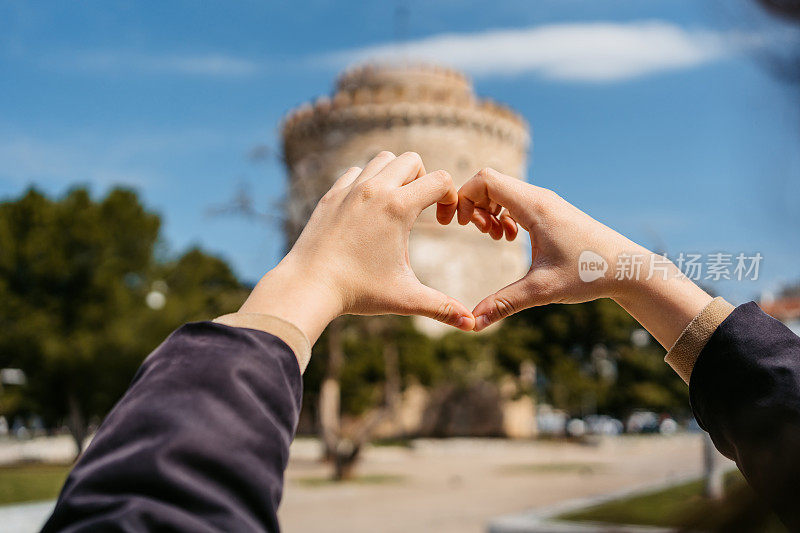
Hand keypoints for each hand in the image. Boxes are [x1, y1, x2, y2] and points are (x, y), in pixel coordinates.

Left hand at [240, 152, 475, 342]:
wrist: (308, 286)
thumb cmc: (358, 292)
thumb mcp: (405, 298)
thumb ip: (442, 307)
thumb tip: (472, 324)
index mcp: (398, 207)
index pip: (440, 180)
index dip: (451, 198)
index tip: (444, 222)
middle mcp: (375, 190)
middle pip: (412, 159)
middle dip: (423, 179)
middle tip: (420, 209)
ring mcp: (350, 189)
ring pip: (382, 160)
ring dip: (395, 175)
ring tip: (395, 206)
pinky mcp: (331, 195)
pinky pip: (355, 172)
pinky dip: (367, 182)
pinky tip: (367, 210)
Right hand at [457, 168, 710, 348]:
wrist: (629, 268)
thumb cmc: (590, 274)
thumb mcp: (542, 291)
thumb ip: (504, 303)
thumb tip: (472, 323)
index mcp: (535, 207)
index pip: (485, 179)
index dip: (464, 197)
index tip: (460, 225)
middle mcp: (539, 198)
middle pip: (490, 181)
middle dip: (473, 204)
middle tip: (479, 232)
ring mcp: (546, 202)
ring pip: (503, 190)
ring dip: (488, 209)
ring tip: (496, 238)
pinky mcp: (551, 211)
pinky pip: (516, 200)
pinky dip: (504, 213)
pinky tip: (509, 238)